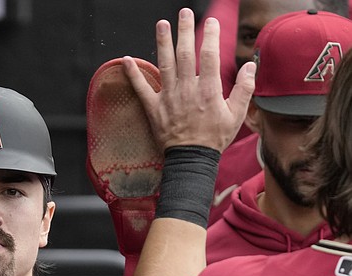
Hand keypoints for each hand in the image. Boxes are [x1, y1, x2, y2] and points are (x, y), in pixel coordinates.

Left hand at [123, 8, 255, 152]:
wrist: (191, 159)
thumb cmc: (214, 138)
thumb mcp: (236, 115)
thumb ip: (244, 88)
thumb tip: (250, 66)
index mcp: (208, 90)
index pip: (209, 56)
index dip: (210, 36)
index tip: (211, 22)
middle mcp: (186, 90)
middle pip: (185, 54)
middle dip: (185, 31)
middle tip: (184, 13)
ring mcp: (168, 98)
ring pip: (164, 65)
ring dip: (162, 43)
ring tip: (161, 24)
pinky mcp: (154, 108)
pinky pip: (141, 88)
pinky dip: (133, 74)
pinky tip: (126, 59)